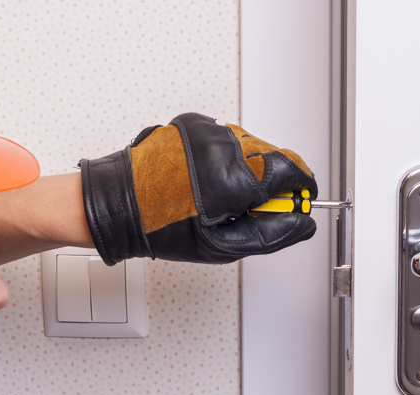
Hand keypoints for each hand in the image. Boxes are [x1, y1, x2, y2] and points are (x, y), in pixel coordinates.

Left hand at [80, 112, 317, 264]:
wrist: (117, 204)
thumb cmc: (160, 228)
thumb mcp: (223, 246)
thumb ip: (272, 233)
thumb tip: (302, 223)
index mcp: (232, 177)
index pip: (292, 171)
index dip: (302, 188)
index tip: (301, 200)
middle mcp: (222, 146)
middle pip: (275, 156)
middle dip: (274, 182)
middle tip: (252, 208)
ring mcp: (206, 131)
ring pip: (252, 146)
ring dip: (250, 169)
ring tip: (223, 195)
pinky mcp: (193, 125)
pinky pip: (226, 140)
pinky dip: (228, 158)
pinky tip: (207, 180)